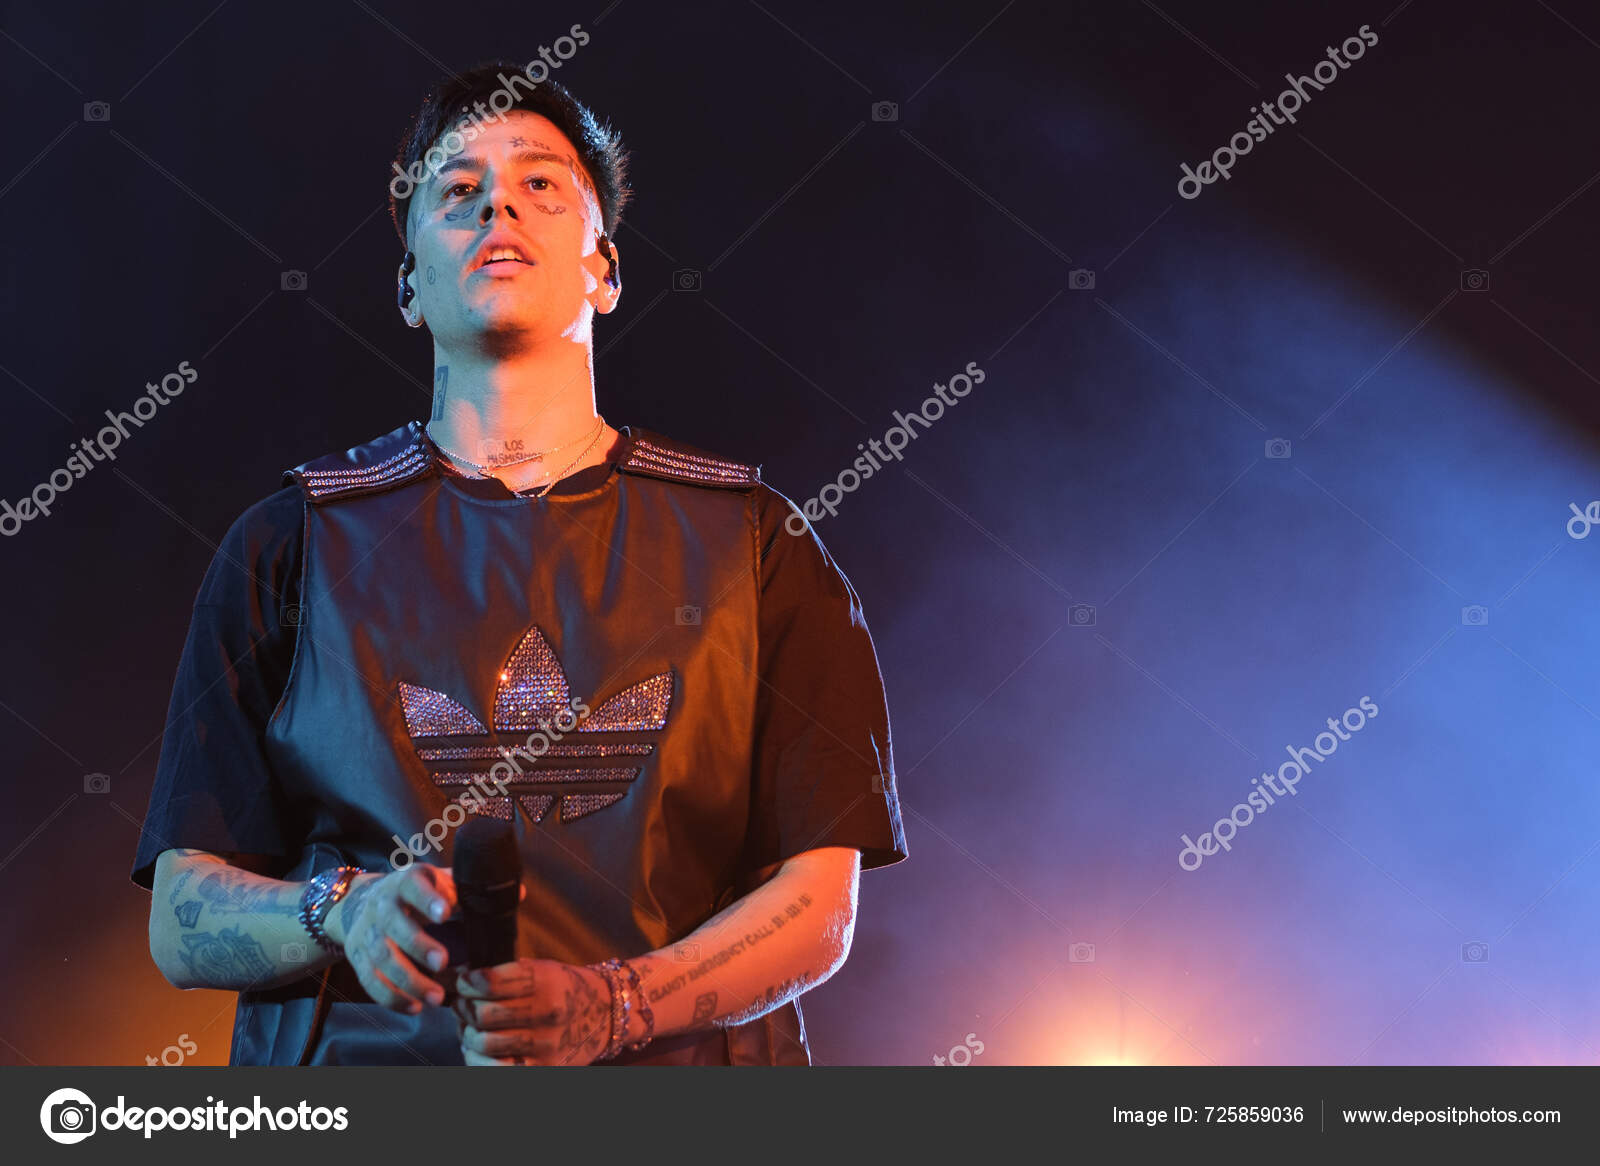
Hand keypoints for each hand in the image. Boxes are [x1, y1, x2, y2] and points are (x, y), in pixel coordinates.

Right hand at [329, 866, 455, 1014]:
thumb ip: (462, 891)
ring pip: (382, 958)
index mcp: (405, 883)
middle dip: (418, 945)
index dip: (427, 900)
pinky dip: (391, 997)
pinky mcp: (358, 958)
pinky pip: (371, 981)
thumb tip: (506, 899)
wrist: (364, 901)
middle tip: (442, 962)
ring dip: (409, 980)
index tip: (445, 913)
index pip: (413, 887)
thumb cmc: (415, 894)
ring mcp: (368, 933)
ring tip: (436, 997)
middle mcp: (381, 906)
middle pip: (394, 925)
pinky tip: (415, 1007)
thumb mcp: (436, 882)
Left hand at [453, 959, 612, 1065]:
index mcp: (546, 980)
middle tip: (462, 1007)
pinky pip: (495, 1070)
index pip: (489, 983)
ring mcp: (546, 1044)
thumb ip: (506, 975)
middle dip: (464, 1010)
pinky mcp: (545, 1068)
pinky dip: (477, 1061)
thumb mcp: (543, 969)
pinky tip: (478, 1051)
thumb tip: (462, 981)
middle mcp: (547, 1012)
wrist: (606, 1015)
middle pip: (483, 1015)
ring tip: (468, 1028)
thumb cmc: (566, 989)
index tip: (463, 983)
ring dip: (467, 1035)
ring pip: (484, 1044)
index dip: (467, 983)